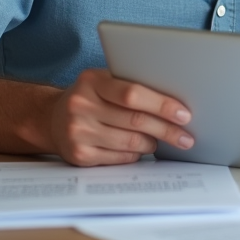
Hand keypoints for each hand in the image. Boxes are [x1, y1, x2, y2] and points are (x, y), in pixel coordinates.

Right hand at [50, 68, 192, 165]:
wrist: (52, 119)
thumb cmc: (90, 97)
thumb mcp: (104, 81)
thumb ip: (130, 85)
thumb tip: (174, 101)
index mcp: (91, 81)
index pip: (132, 94)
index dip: (161, 105)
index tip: (184, 114)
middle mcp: (81, 106)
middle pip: (135, 121)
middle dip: (167, 130)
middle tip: (187, 137)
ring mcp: (78, 132)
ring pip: (130, 142)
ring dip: (153, 143)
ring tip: (164, 140)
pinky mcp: (79, 155)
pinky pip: (120, 158)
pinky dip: (137, 154)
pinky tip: (143, 149)